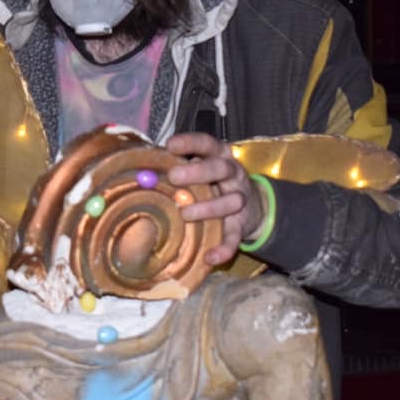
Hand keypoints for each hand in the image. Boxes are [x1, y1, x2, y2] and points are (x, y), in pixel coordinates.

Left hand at [166, 132, 265, 265]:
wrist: (254, 207)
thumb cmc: (215, 184)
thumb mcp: (203, 170)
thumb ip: (181, 168)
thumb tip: (145, 169)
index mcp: (221, 157)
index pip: (208, 144)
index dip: (190, 143)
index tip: (171, 145)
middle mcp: (234, 175)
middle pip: (221, 168)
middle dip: (198, 172)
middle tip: (174, 177)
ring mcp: (240, 200)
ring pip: (231, 201)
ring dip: (208, 207)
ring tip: (185, 214)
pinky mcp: (242, 225)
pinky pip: (235, 237)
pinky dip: (224, 248)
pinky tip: (210, 257)